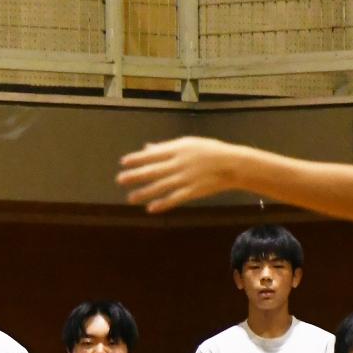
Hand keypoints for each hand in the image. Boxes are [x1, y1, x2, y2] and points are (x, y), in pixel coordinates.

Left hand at [116, 138, 245, 212]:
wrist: (232, 164)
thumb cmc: (209, 151)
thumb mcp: (188, 144)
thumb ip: (165, 147)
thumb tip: (146, 148)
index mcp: (178, 149)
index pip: (153, 154)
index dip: (137, 158)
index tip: (123, 162)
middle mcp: (180, 163)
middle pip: (154, 170)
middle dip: (136, 175)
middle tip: (120, 179)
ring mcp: (186, 178)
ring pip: (161, 186)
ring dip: (145, 192)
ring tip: (130, 198)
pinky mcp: (193, 191)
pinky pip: (175, 198)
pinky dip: (163, 204)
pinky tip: (151, 208)